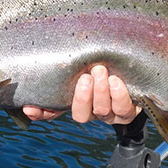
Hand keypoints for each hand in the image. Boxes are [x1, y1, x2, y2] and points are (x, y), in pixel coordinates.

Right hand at [22, 65, 141, 124]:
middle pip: (80, 114)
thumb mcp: (86, 60)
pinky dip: (118, 95)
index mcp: (75, 100)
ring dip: (100, 91)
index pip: (53, 111)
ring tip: (100, 71)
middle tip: (85, 77)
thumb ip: (70, 60)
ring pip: (101, 111)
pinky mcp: (128, 112)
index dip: (41, 112)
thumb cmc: (106, 59)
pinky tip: (116, 80)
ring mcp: (109, 114)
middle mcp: (91, 111)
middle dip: (82, 96)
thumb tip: (45, 52)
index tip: (30, 107)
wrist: (137, 69)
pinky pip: (123, 110)